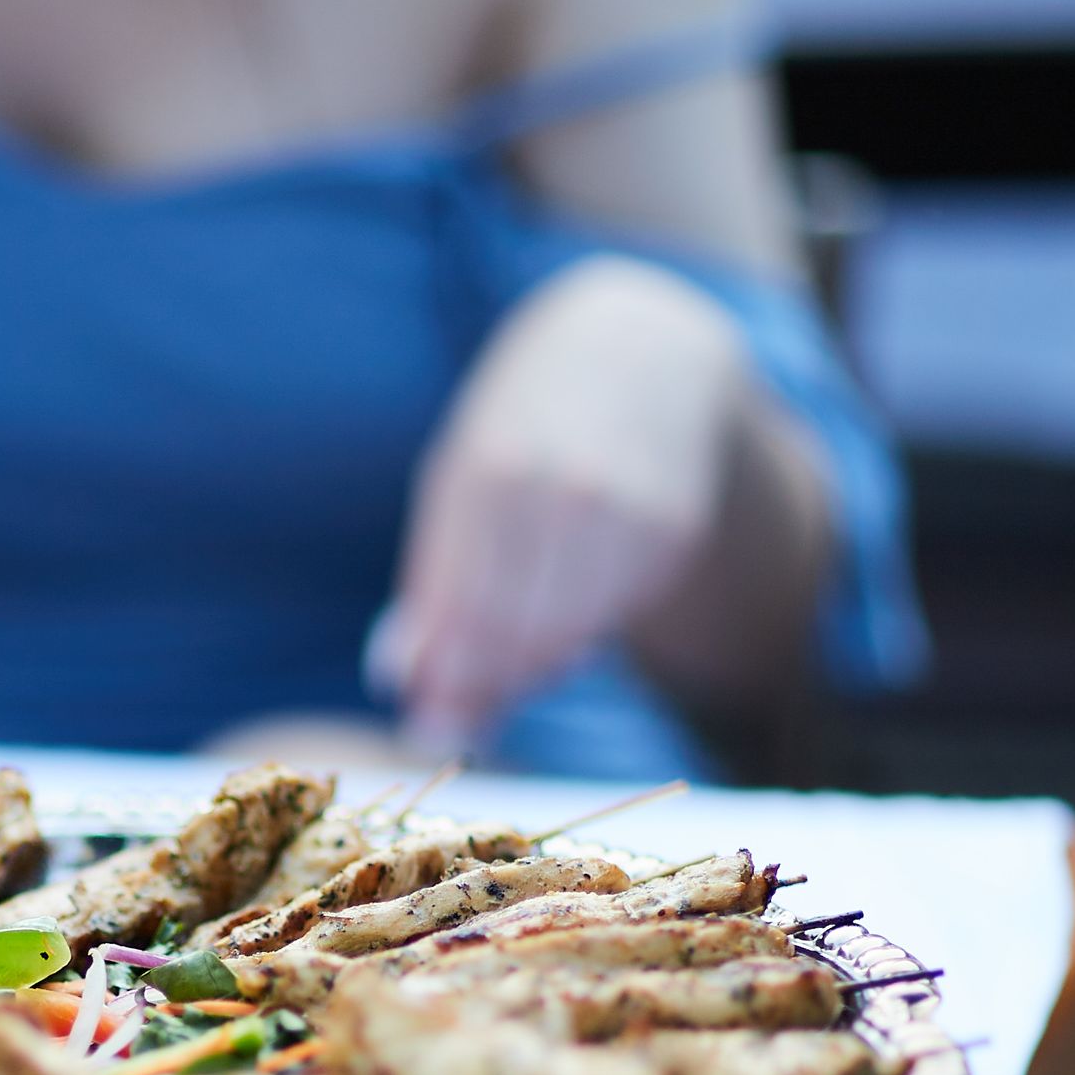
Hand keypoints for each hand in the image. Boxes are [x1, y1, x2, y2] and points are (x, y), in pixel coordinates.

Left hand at [369, 258, 747, 751]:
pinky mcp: (675, 536)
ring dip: (529, 667)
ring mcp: (629, 515)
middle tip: (455, 714)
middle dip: (479, 688)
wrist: (638, 352)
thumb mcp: (458, 480)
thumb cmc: (524, 426)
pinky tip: (564, 609)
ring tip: (507, 655)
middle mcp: (566, 493)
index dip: (442, 682)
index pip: (463, 615)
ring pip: (568, 640)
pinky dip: (580, 635)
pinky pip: (614, 619)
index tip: (424, 722)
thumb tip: (400, 682)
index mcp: (491, 473)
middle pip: (515, 637)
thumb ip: (431, 583)